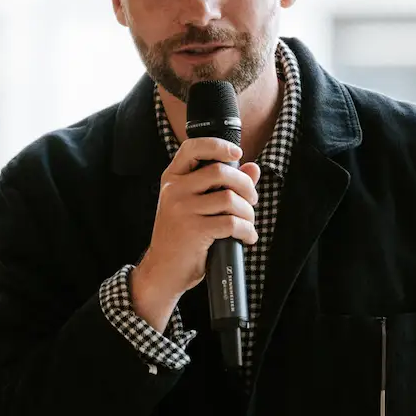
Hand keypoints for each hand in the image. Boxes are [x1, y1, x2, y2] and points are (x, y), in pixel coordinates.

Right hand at [131, 138, 260, 334]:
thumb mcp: (196, 205)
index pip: (193, 147)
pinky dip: (246, 231)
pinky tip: (247, 237)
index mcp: (172, 178)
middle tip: (251, 200)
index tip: (237, 153)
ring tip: (248, 223)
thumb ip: (224, 184)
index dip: (218, 145)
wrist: (163, 269)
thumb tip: (253, 167)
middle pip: (220, 171)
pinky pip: (231, 223)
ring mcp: (182, 209)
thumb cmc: (181, 236)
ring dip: (248, 212)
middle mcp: (174, 190)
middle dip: (245, 185)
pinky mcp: (193, 230)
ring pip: (229, 198)